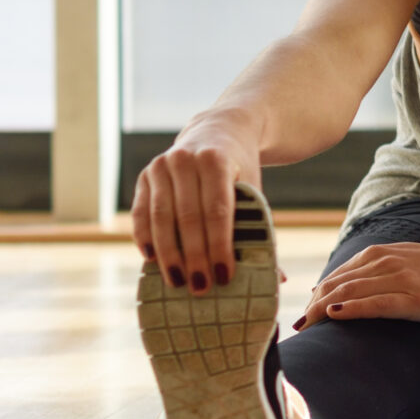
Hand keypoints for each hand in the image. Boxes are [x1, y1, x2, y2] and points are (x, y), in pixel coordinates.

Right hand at [132, 127, 260, 294]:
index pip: (218, 211)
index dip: (220, 246)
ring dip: (168, 253)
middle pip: (188, 217)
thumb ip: (261, 229)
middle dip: (194, 256)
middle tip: (201, 287)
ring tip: (178, 282)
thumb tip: (278, 279)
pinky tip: (152, 261)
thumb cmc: (240, 170)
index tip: (224, 276)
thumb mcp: (254, 190)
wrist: (219, 131)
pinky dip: (145, 238)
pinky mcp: (145, 175)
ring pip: (161, 217)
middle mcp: (185, 159)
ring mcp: (161, 166)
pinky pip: (141, 213)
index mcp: (217, 161)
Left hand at [296, 240, 419, 327]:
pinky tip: (335, 314)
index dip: (312, 298)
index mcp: (381, 254)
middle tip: (295, 329)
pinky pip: (377, 303)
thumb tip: (339, 289)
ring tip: (305, 327)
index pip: (334, 276)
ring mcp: (402, 280)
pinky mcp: (417, 299)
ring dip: (321, 310)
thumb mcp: (407, 260)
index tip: (300, 319)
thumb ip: (375, 270)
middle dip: (310, 307)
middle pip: (335, 284)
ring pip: (350, 291)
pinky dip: (352, 308)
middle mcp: (387, 263)